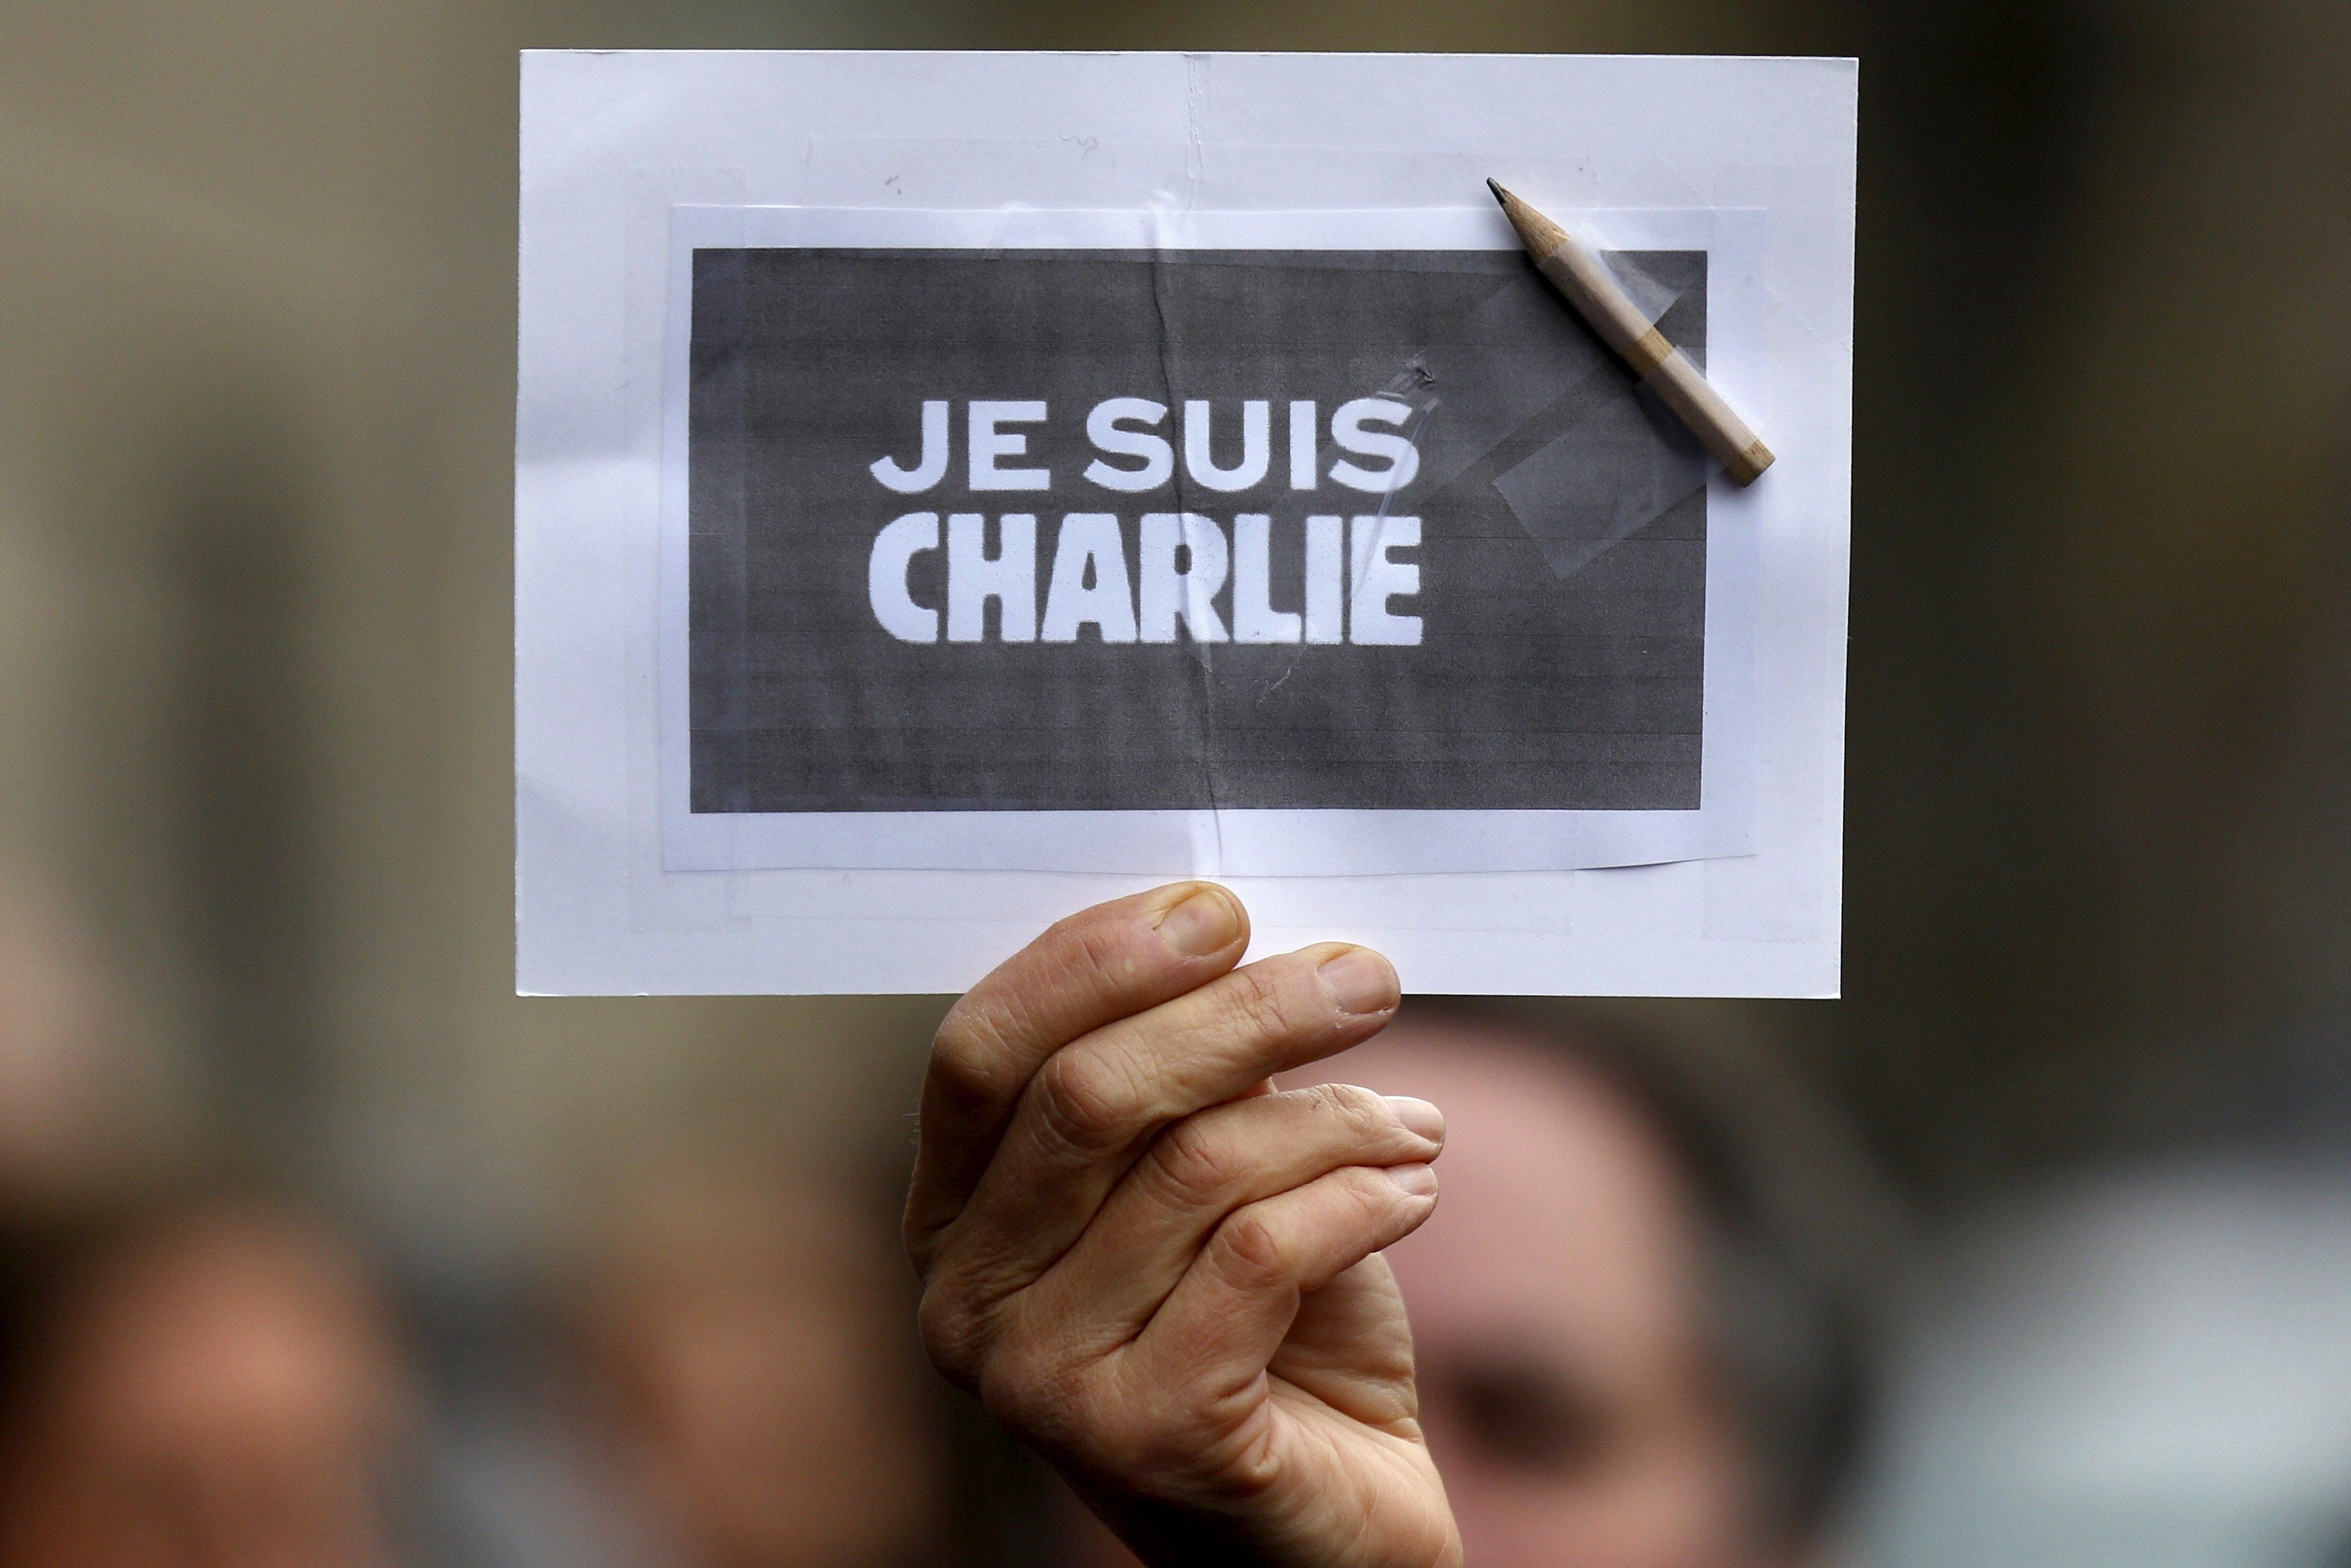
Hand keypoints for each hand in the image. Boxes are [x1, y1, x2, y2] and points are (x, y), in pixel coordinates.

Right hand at [903, 883, 1460, 1567]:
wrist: (1331, 1530)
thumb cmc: (1270, 1335)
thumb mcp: (1211, 1181)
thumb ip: (1189, 1081)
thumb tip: (1236, 940)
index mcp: (954, 1220)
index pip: (981, 1050)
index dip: (1095, 961)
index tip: (1221, 909)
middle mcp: (964, 1303)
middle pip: (1089, 1095)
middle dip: (1243, 1013)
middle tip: (1362, 978)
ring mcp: (1039, 1383)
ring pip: (1196, 1167)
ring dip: (1337, 1117)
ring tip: (1413, 1123)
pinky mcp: (1144, 1436)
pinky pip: (1265, 1251)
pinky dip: (1361, 1196)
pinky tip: (1413, 1189)